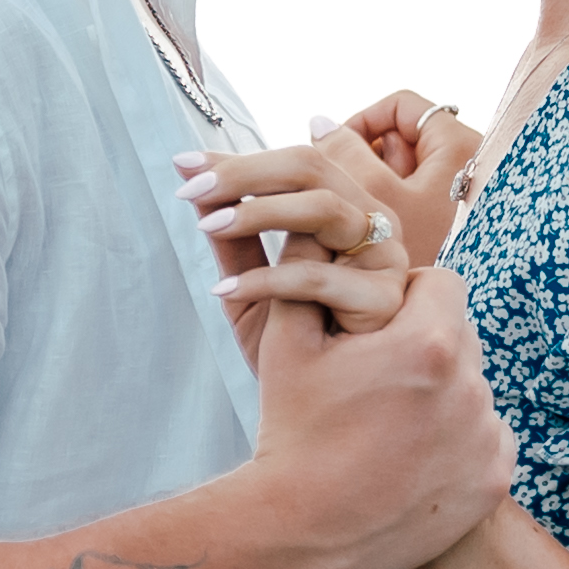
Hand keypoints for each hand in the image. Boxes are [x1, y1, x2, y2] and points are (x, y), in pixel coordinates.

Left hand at [181, 122, 443, 338]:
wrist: (327, 408)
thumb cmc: (295, 342)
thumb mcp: (249, 282)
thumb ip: (232, 235)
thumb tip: (192, 179)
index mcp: (345, 207)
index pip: (294, 164)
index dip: (239, 160)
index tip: (183, 163)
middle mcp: (371, 221)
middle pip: (312, 168)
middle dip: (245, 173)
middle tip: (192, 190)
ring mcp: (384, 257)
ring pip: (323, 208)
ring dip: (257, 212)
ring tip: (208, 226)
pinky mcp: (384, 299)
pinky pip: (317, 277)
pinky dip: (266, 279)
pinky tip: (226, 289)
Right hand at [232, 255, 508, 568]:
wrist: (300, 533)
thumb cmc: (290, 431)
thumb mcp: (288, 342)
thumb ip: (309, 271)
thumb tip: (323, 223)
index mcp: (426, 343)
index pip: (443, 283)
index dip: (408, 297)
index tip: (378, 325)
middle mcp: (470, 387)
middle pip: (461, 334)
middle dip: (426, 343)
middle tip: (379, 377)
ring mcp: (486, 438)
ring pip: (473, 387)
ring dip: (442, 393)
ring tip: (389, 423)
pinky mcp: (494, 480)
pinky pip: (486, 437)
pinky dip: (458, 441)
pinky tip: (411, 458)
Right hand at [331, 86, 493, 243]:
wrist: (480, 311)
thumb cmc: (433, 252)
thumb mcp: (377, 198)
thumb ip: (344, 152)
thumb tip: (320, 121)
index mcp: (460, 142)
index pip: (399, 106)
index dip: (361, 125)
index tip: (335, 158)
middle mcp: (471, 160)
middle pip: (402, 140)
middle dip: (371, 168)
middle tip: (355, 203)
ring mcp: (467, 190)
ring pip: (408, 173)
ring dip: (382, 194)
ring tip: (373, 229)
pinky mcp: (463, 215)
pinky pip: (421, 199)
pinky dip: (399, 212)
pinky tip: (390, 243)